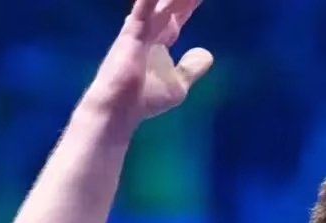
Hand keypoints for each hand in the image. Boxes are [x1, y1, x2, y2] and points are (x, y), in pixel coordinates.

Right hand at [83, 0, 212, 125]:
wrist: (119, 109)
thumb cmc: (142, 99)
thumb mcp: (178, 85)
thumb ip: (191, 68)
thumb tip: (207, 54)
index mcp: (158, 43)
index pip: (177, 18)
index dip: (188, 5)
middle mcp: (147, 32)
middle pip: (170, 7)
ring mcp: (139, 31)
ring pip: (161, 6)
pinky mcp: (131, 34)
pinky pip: (144, 10)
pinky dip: (150, 0)